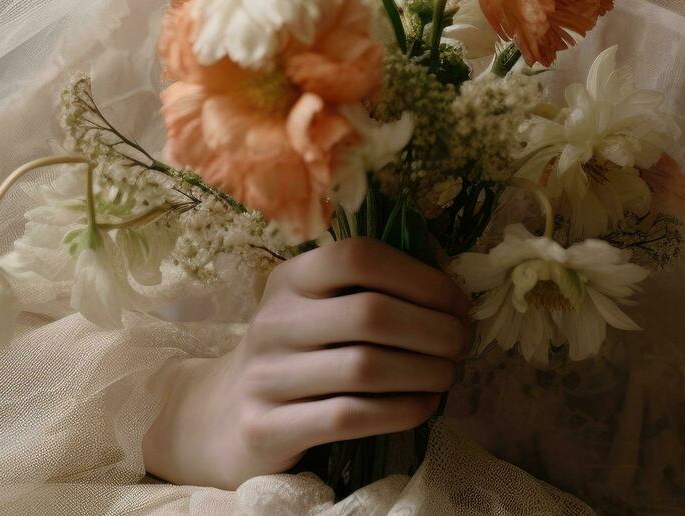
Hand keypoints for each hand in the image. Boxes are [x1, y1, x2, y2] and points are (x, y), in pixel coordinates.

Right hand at [142, 236, 473, 488]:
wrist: (222, 417)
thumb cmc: (297, 354)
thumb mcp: (319, 308)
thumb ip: (373, 290)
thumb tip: (454, 287)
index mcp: (291, 279)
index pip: (359, 256)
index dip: (421, 277)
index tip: (457, 303)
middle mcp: (274, 321)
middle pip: (371, 314)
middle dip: (435, 329)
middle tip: (462, 344)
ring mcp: (265, 376)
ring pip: (365, 368)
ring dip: (425, 372)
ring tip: (448, 375)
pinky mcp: (266, 428)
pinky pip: (349, 417)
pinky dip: (401, 411)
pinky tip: (424, 406)